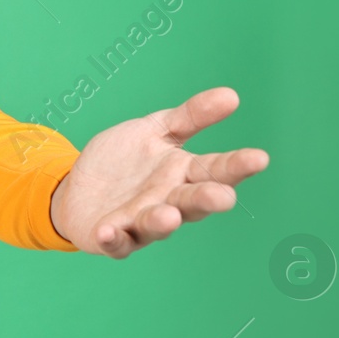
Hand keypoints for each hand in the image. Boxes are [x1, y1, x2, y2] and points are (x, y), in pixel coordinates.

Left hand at [49, 86, 267, 258]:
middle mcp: (168, 201)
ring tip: (167, 215)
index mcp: (183, 174)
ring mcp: (140, 222)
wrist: (79, 186)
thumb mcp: (155, 129)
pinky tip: (109, 230)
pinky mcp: (112, 238)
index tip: (259, 158)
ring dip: (161, 221)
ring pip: (156, 225)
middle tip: (223, 197)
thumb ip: (191, 116)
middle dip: (207, 200)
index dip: (237, 166)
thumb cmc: (126, 160)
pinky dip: (114, 239)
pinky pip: (116, 242)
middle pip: (192, 202)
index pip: (215, 170)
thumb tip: (231, 95)